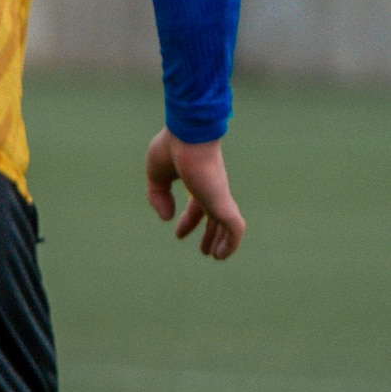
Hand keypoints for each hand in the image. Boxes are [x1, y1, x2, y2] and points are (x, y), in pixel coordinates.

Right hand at [145, 130, 244, 259]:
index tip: (178, 234)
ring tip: (215, 257)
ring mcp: (220, 196)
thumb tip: (166, 218)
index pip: (197, 205)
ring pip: (227, 225)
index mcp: (198, 181)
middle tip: (205, 251)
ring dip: (222, 242)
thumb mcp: (155, 175)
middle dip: (210, 234)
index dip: (189, 222)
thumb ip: (158, 196)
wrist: (189, 134)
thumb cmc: (172, 147)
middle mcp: (212, 189)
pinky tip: (222, 255)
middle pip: (215, 217)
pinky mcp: (223, 202)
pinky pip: (235, 228)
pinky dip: (231, 243)